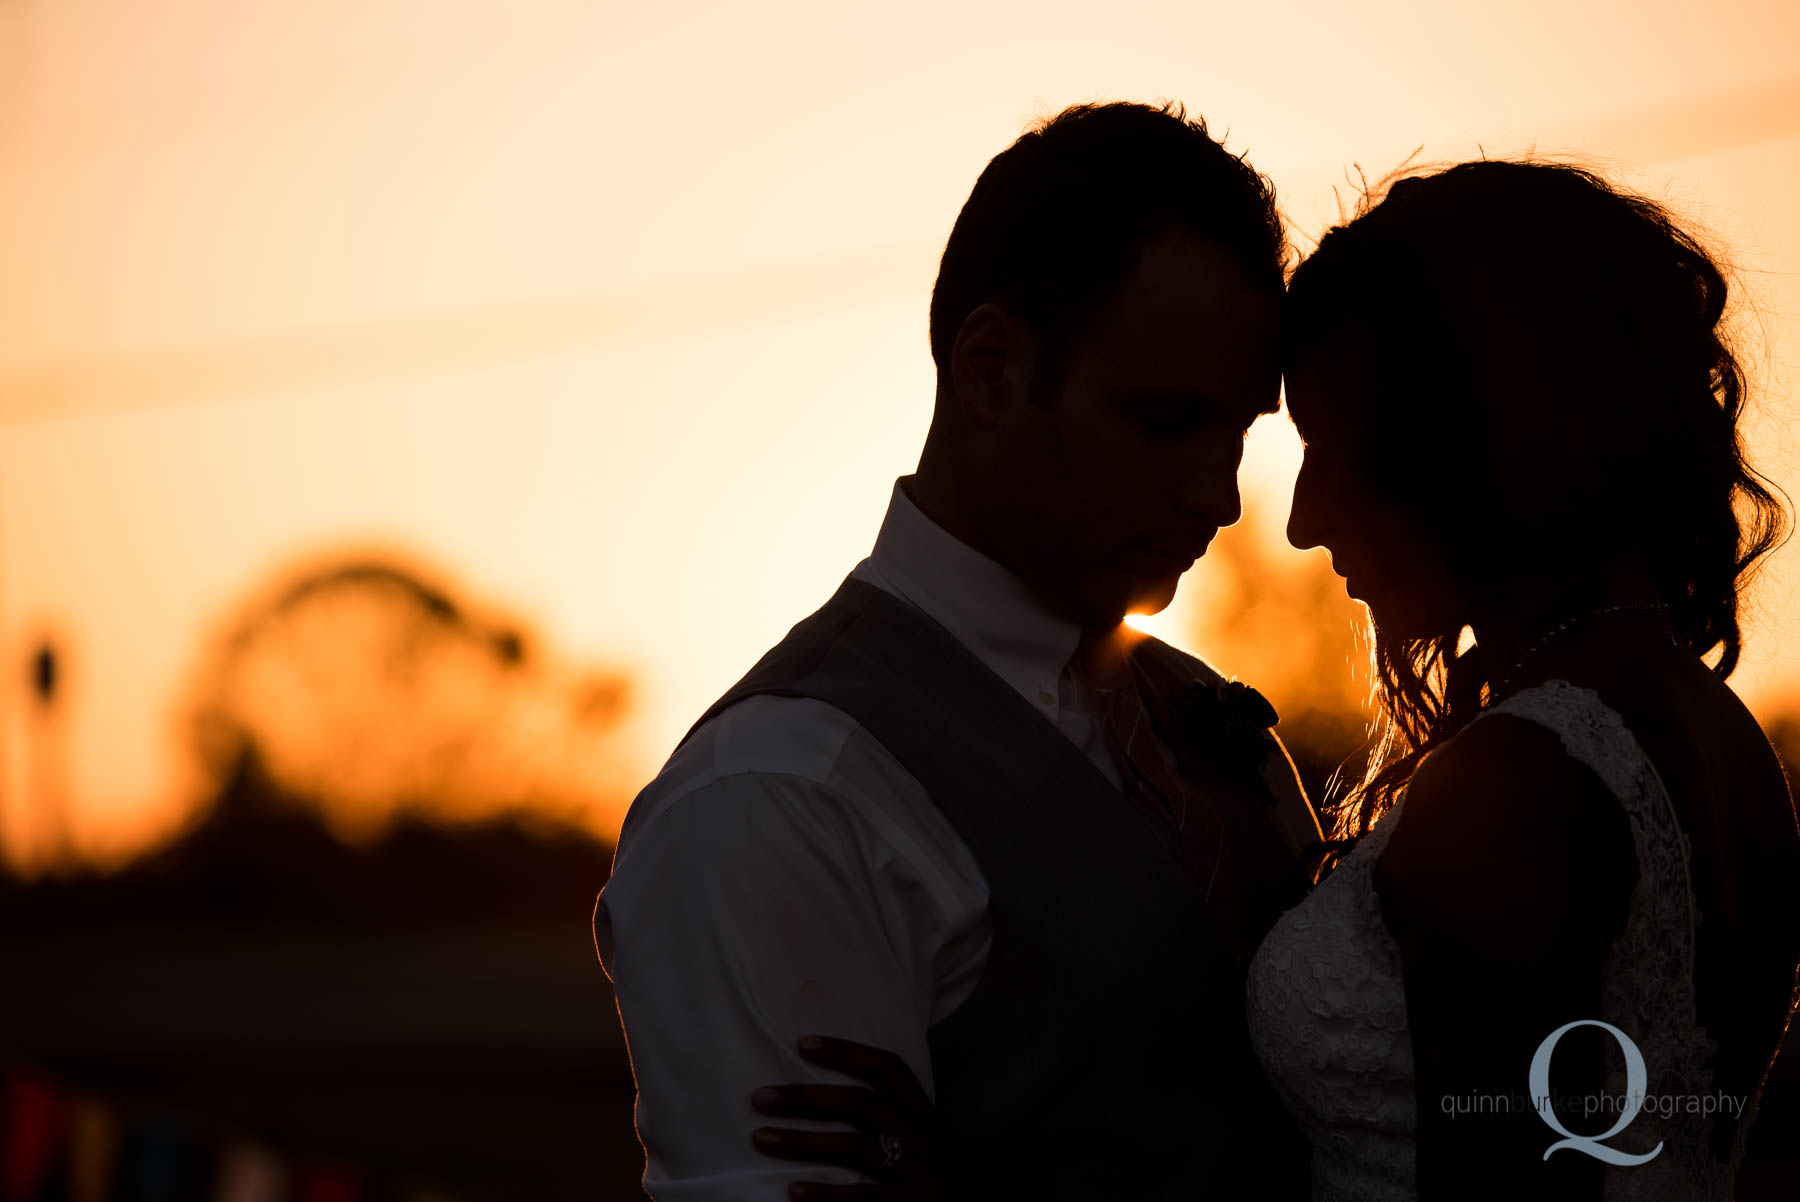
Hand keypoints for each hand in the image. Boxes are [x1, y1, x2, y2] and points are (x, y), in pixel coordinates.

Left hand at [750, 1034, 938, 1200]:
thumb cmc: (919, 1172)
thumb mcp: (913, 1135)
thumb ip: (883, 1113)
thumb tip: (819, 1085)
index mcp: (921, 1111)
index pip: (887, 1069)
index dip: (847, 1052)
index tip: (802, 1043)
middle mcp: (920, 1136)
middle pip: (860, 1104)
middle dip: (806, 1098)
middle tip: (760, 1097)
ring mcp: (915, 1172)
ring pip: (855, 1148)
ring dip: (802, 1142)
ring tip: (762, 1138)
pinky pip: (862, 1197)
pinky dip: (826, 1194)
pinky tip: (793, 1191)